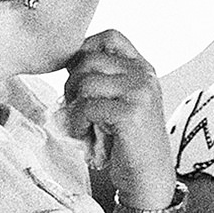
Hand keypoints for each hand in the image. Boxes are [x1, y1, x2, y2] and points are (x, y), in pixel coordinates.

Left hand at [61, 29, 175, 205]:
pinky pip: (86, 107)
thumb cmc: (124, 140)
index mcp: (141, 67)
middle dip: (70, 84)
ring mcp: (140, 91)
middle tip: (74, 108)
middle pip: (88, 59)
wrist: (146, 176)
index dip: (84, 52)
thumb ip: (101, 77)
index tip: (77, 79)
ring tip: (81, 125)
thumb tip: (66, 60)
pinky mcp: (131, 112)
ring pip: (84, 82)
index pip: (109, 36)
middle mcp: (144, 74)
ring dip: (72, 107)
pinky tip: (84, 135)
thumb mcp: (116, 100)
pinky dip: (77, 123)